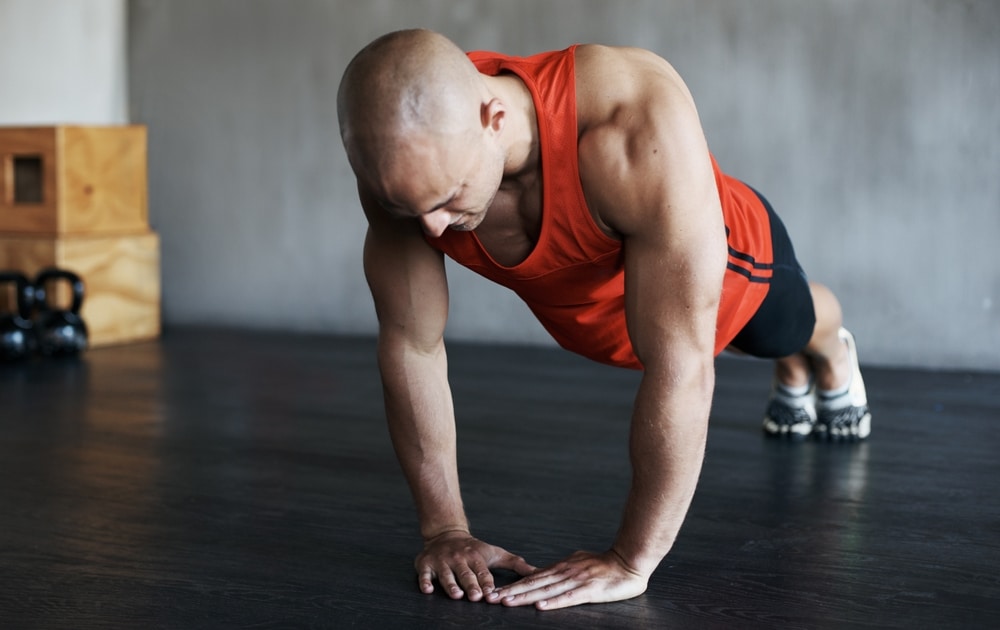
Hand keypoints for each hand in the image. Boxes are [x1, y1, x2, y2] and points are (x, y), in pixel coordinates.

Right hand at [415, 530, 536, 601]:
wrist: (446, 534)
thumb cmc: (475, 549)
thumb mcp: (495, 553)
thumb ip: (516, 564)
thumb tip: (539, 573)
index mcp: (476, 557)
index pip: (483, 572)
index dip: (488, 583)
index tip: (492, 594)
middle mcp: (459, 559)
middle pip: (466, 574)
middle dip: (472, 585)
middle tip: (477, 596)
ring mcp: (442, 561)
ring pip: (447, 575)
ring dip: (451, 585)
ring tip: (457, 595)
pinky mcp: (426, 564)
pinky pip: (424, 574)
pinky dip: (425, 581)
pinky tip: (427, 589)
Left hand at [486, 549, 647, 609]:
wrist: (629, 561)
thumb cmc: (606, 564)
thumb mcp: (579, 562)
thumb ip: (563, 569)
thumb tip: (547, 572)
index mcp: (562, 566)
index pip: (533, 577)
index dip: (514, 585)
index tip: (496, 591)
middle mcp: (565, 572)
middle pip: (533, 583)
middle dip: (512, 591)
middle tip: (492, 598)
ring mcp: (576, 581)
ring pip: (545, 590)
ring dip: (525, 597)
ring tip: (507, 602)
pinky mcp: (589, 591)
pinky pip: (568, 598)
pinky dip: (553, 603)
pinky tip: (540, 607)